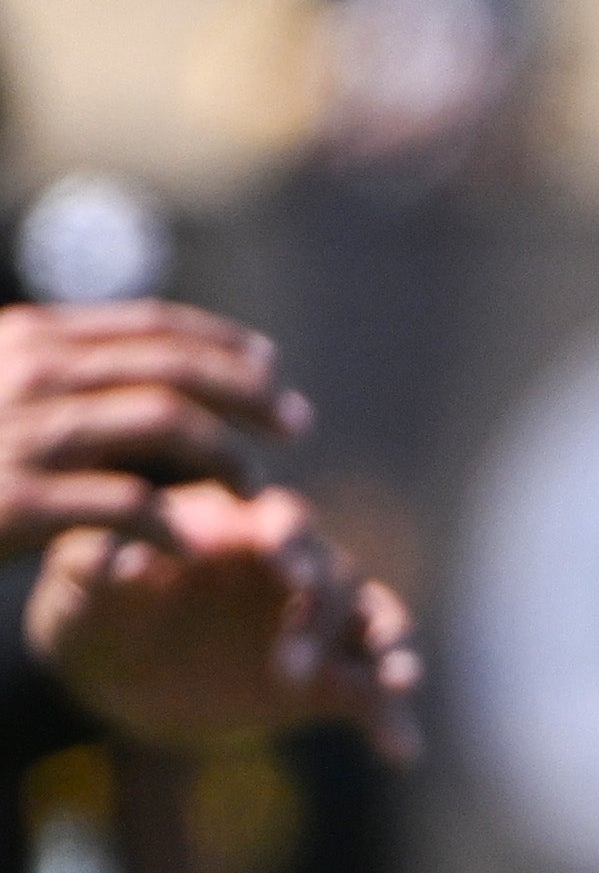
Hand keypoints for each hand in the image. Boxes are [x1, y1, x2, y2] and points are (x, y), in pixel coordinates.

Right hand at [0, 305, 302, 552]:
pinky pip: (128, 503)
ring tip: (248, 489)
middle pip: (177, 367)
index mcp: (33, 338)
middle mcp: (34, 373)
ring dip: (225, 456)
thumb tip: (165, 372)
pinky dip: (171, 526)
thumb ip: (68, 375)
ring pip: (167, 421)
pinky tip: (188, 547)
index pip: (154, 325)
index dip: (225, 344)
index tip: (271, 366)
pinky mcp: (18, 500)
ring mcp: (25, 433)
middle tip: (297, 424)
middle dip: (252, 393)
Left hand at [27, 486, 423, 756]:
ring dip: (388, 653)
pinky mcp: (328, 682)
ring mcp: (317, 626)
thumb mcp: (77, 588)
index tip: (290, 571)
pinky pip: (373, 694)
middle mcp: (292, 570)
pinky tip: (400, 751)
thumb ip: (95, 568)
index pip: (282, 520)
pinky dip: (391, 718)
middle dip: (319, 620)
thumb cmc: (97, 609)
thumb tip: (133, 561)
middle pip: (336, 577)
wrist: (121, 677)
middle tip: (290, 669)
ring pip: (375, 626)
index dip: (293, 542)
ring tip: (397, 684)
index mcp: (239, 529)